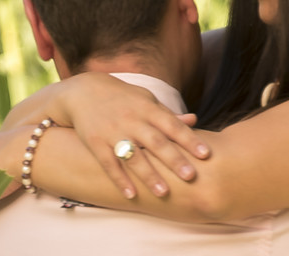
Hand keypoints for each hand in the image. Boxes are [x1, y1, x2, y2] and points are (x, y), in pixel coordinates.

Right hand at [56, 73, 210, 198]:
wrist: (83, 91)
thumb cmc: (122, 98)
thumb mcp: (145, 100)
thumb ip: (167, 114)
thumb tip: (194, 120)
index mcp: (147, 109)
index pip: (172, 125)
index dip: (189, 139)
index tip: (206, 154)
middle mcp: (132, 120)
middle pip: (156, 142)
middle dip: (173, 159)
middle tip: (191, 176)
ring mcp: (113, 132)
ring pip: (133, 156)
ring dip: (148, 175)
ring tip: (163, 193)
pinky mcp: (95, 142)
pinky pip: (108, 163)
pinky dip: (119, 179)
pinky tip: (130, 195)